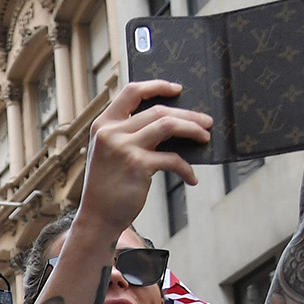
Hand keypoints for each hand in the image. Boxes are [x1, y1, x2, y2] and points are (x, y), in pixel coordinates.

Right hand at [77, 80, 204, 241]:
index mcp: (103, 125)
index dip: (157, 86)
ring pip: (168, 125)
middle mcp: (111, 132)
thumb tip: (170, 122)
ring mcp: (123, 148)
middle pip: (158, 110)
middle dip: (188, 115)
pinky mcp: (137, 165)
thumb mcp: (110, 153)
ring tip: (205, 138)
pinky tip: (192, 178)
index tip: (177, 89)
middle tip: (206, 122)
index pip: (131, 92)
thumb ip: (128, 134)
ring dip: (193, 130)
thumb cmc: (108, 186)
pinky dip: (186, 169)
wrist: (97, 216)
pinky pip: (172, 159)